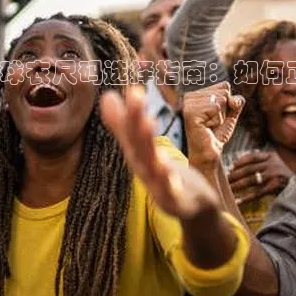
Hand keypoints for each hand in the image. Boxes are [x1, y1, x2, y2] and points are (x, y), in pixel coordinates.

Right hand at [100, 87, 220, 219]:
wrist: (189, 205)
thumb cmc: (162, 172)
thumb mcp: (143, 148)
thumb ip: (125, 125)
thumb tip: (106, 96)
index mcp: (137, 153)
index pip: (130, 130)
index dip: (129, 110)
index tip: (125, 90)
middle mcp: (144, 167)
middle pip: (138, 143)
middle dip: (135, 119)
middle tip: (135, 94)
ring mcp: (157, 185)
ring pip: (151, 164)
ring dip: (148, 144)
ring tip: (147, 123)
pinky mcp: (173, 200)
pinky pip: (169, 191)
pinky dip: (166, 182)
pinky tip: (167, 170)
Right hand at [182, 82, 244, 166]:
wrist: (210, 152)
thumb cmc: (217, 133)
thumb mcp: (230, 113)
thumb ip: (236, 101)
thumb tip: (233, 100)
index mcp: (197, 93)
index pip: (224, 86)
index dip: (227, 103)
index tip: (216, 116)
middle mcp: (190, 96)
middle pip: (223, 92)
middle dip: (224, 110)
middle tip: (212, 122)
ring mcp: (188, 103)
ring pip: (221, 99)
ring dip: (220, 116)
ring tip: (209, 125)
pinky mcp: (190, 112)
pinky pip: (216, 107)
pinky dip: (217, 120)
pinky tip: (207, 127)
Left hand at [227, 151, 292, 204]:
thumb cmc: (284, 177)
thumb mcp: (275, 165)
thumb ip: (261, 163)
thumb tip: (236, 165)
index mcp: (271, 156)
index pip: (252, 156)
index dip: (240, 161)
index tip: (231, 166)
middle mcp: (273, 163)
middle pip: (249, 169)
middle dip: (235, 175)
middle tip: (224, 180)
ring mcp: (274, 174)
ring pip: (251, 180)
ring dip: (237, 185)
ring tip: (227, 190)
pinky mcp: (275, 186)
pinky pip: (257, 193)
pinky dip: (246, 198)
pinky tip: (237, 201)